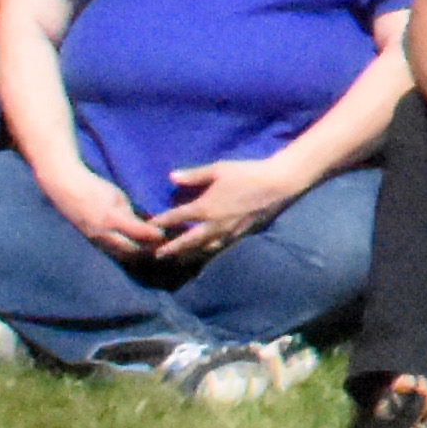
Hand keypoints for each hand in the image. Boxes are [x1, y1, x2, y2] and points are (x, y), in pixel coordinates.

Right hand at [36, 159, 168, 261]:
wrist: (64, 188)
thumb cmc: (93, 187)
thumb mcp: (117, 196)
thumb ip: (129, 212)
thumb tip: (143, 225)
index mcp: (112, 218)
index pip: (139, 233)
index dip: (154, 236)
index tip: (164, 234)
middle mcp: (103, 233)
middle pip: (131, 250)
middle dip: (147, 250)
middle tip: (160, 246)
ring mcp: (94, 240)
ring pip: (120, 255)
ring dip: (135, 254)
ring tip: (149, 250)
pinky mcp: (90, 241)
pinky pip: (110, 252)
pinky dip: (123, 252)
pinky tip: (132, 249)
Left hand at [150, 156, 301, 261]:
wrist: (276, 185)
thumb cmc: (246, 173)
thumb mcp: (218, 169)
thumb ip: (194, 175)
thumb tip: (172, 177)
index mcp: (204, 208)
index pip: (177, 217)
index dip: (161, 222)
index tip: (149, 226)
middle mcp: (213, 225)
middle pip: (187, 241)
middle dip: (172, 248)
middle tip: (157, 255)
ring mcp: (228, 232)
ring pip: (204, 247)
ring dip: (189, 253)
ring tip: (179, 258)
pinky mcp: (241, 233)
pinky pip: (221, 246)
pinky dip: (209, 250)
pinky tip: (208, 249)